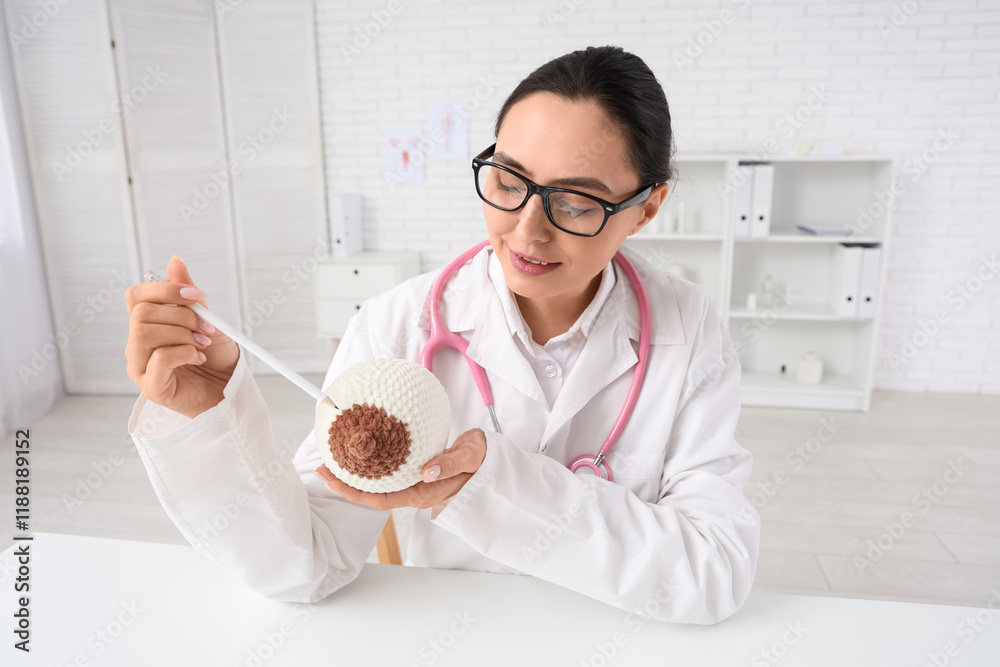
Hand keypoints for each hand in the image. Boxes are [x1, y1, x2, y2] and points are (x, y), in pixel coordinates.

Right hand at [125, 255, 239, 418]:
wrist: (230, 390)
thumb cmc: (216, 357)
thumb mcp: (207, 320)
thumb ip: (188, 296)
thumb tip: (175, 262)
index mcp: (147, 325)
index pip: (135, 296)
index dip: (164, 289)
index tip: (197, 296)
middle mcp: (137, 344)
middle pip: (141, 313)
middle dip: (181, 315)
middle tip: (206, 327)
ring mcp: (140, 366)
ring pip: (144, 333)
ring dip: (182, 334)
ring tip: (202, 343)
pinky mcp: (151, 387)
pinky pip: (158, 359)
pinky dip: (184, 353)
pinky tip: (198, 358)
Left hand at [315, 428, 486, 517]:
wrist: (492, 459)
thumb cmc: (481, 459)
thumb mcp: (469, 457)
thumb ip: (449, 464)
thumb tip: (425, 471)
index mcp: (423, 494)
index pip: (380, 500)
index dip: (354, 494)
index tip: (331, 480)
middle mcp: (415, 492)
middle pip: (372, 495)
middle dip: (345, 484)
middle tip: (321, 467)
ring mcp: (414, 485)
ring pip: (378, 486)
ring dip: (355, 475)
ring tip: (333, 459)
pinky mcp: (415, 474)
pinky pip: (387, 475)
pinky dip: (370, 466)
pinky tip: (360, 454)